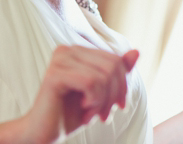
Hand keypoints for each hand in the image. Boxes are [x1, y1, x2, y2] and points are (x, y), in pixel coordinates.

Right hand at [21, 45, 138, 143]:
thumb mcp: (102, 92)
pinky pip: (91, 83)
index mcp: (76, 51)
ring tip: (91, 112)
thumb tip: (136, 52)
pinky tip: (83, 107)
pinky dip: (94, 100)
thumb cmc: (72, 112)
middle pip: (112, 66)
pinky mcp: (54, 75)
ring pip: (103, 76)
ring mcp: (58, 61)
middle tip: (103, 113)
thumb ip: (117, 71)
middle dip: (114, 95)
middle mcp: (66, 50)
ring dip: (103, 101)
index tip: (115, 105)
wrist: (46, 131)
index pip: (116, 60)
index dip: (122, 86)